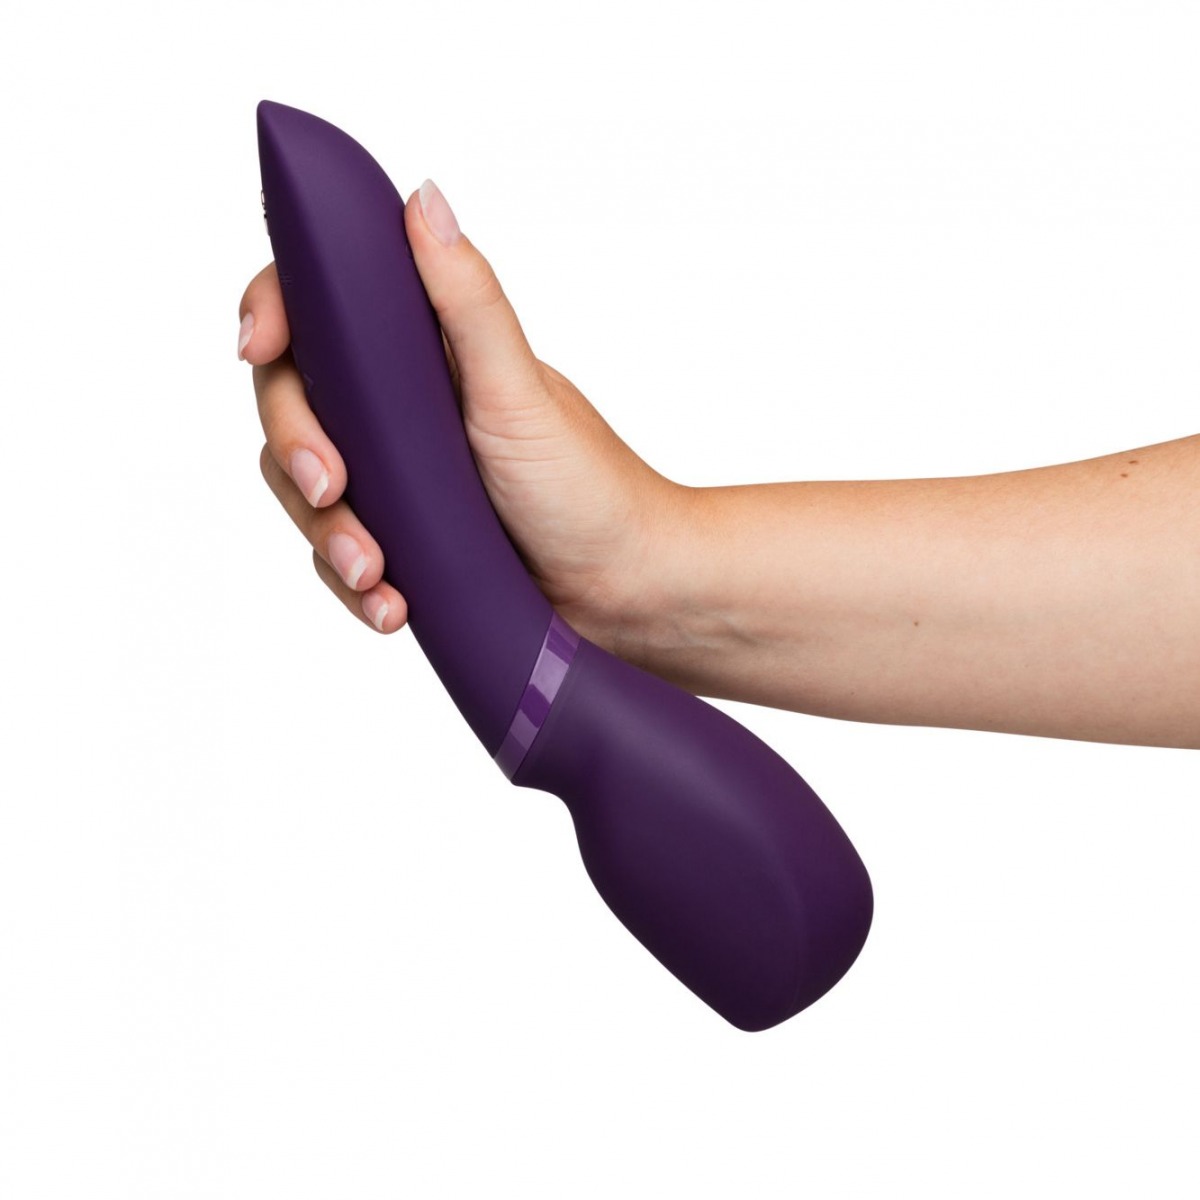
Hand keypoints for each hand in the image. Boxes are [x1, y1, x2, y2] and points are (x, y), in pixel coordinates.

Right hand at [239, 179, 686, 652]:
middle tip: (334, 489)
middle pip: (292, 406)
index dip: (272, 314)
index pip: (319, 311)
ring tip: (376, 575)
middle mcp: (397, 409)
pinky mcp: (400, 540)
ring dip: (327, 536)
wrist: (623, 590)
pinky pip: (339, 556)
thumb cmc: (588, 486)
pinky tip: (389, 608)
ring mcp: (394, 478)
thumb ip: (467, 302)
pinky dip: (354, 584)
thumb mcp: (519, 391)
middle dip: (297, 450)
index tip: (260, 345)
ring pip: (304, 491)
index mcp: (421, 354)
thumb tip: (424, 198)